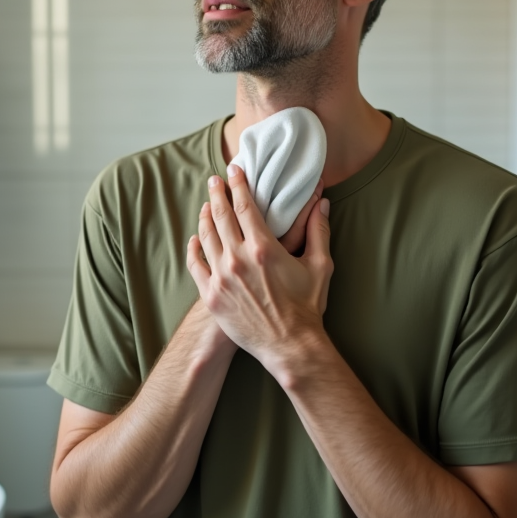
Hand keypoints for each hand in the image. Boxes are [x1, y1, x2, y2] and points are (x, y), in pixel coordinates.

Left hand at [185, 165, 333, 374]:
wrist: (289, 345)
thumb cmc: (307, 307)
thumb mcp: (320, 266)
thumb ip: (319, 231)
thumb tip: (323, 203)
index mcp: (263, 248)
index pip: (245, 206)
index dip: (238, 185)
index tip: (234, 171)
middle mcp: (237, 259)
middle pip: (220, 216)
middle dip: (217, 194)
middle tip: (215, 180)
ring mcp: (221, 278)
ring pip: (205, 237)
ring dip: (204, 216)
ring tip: (206, 204)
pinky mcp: (211, 296)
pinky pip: (195, 264)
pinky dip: (193, 247)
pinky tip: (195, 239)